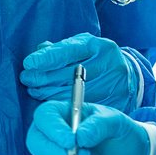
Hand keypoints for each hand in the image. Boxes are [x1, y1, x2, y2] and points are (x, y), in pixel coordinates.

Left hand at [21, 33, 138, 109]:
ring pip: (72, 94)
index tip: (28, 63)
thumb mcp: (84, 46)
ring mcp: (114, 86)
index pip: (69, 51)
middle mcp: (110, 65)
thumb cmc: (98, 59)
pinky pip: (81, 108)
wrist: (129, 77)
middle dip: (43, 77)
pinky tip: (50, 101)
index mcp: (101, 46)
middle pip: (69, 74)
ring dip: (48, 93)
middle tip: (26, 79)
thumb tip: (40, 49)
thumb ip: (62, 48)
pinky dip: (62, 106)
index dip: (46, 58)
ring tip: (34, 90)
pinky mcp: (114, 104)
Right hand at [25, 100, 149, 154]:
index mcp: (64, 114)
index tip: (71, 140)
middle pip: (36, 142)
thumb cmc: (120, 134)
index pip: (44, 116)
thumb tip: (80, 136)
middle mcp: (53, 135)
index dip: (53, 129)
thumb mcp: (116, 122)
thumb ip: (99, 125)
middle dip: (57, 154)